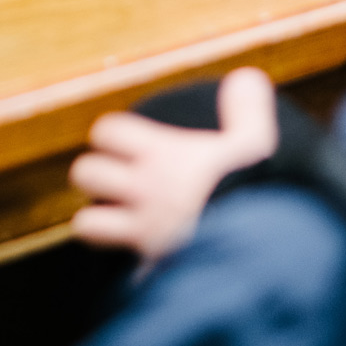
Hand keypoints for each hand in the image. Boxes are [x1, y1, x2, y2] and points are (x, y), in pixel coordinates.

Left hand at [71, 68, 279, 260]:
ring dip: (97, 219)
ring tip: (115, 217)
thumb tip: (246, 77)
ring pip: (86, 221)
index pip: (107, 131)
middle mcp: (143, 191)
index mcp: (162, 156)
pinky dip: (119, 262)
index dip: (111, 135)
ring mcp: (141, 231)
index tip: (125, 143)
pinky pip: (115, 266)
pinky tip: (135, 263)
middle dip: (95, 175)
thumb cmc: (256, 194)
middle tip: (117, 180)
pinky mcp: (148, 268)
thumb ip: (248, 111)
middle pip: (85, 172)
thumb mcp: (257, 146)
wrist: (260, 256)